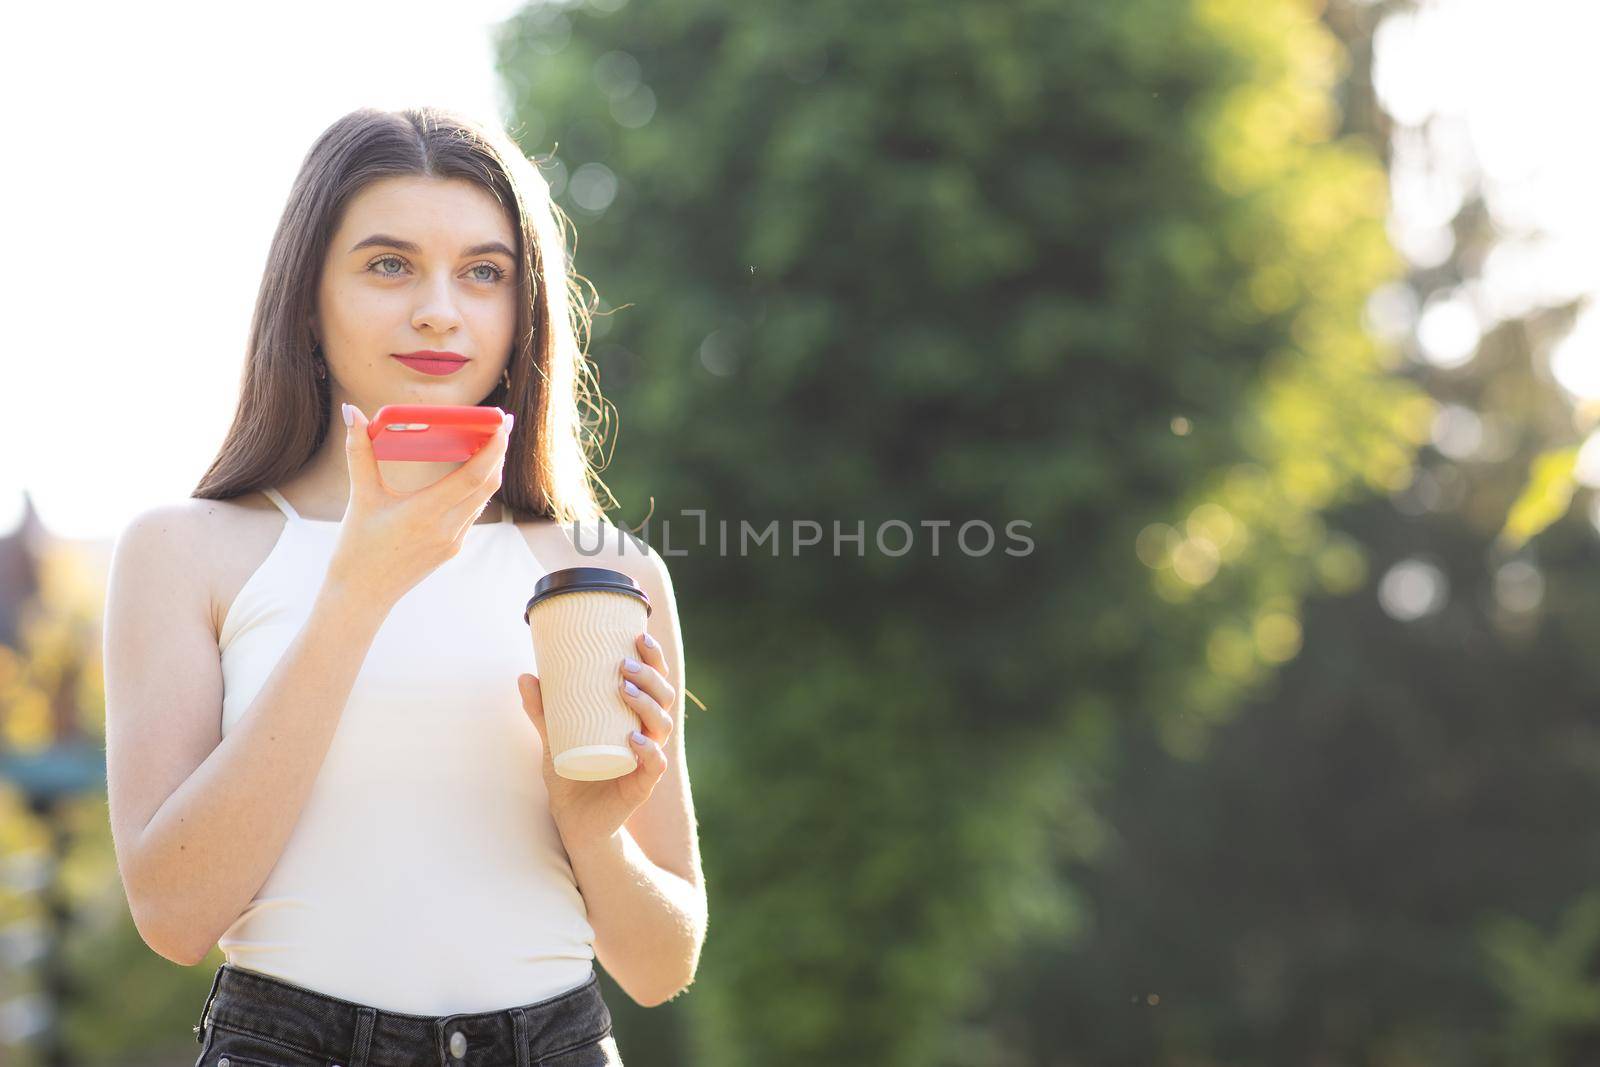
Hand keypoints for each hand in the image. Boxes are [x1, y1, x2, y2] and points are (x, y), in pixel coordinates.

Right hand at [325, 403, 510, 609]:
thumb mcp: (360, 498)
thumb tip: (351, 412)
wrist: (361, 596)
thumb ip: (359, 452)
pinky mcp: (452, 548)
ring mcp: (453, 541)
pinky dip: (477, 489)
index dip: (493, 449)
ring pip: (483, 498)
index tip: (501, 423)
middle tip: (501, 422)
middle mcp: (447, 529)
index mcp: (426, 514)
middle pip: (488, 484)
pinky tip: (473, 473)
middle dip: (498, 452)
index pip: (474, 476)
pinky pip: (473, 512)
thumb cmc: (356, 549)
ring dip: (491, 470)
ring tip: (492, 442)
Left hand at [518, 631, 675, 849]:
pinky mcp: (641, 785)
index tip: (640, 636)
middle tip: (624, 665)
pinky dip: (649, 750)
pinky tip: (634, 738)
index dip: (654, 658)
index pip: (655, 681)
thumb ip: (541, 709)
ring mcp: (647, 759)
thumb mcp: (553, 736)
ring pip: (662, 726)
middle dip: (649, 677)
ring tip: (625, 691)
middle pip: (664, 698)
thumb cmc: (572, 773)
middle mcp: (648, 734)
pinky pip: (655, 765)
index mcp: (635, 717)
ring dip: (647, 704)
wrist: (573, 820)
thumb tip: (524, 675)